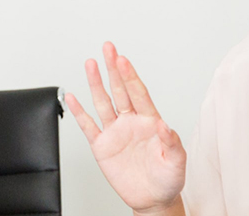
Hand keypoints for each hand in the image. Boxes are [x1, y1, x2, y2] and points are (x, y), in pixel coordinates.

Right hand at [65, 42, 185, 214]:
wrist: (152, 199)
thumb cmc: (168, 179)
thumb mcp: (176, 161)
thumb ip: (171, 142)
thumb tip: (164, 125)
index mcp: (149, 122)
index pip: (138, 93)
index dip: (130, 76)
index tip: (123, 60)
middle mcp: (130, 122)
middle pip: (120, 90)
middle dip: (113, 68)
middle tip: (108, 48)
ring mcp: (115, 132)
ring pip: (103, 102)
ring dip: (96, 83)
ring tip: (90, 64)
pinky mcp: (102, 146)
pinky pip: (88, 126)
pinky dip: (79, 112)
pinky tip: (72, 97)